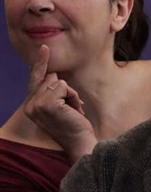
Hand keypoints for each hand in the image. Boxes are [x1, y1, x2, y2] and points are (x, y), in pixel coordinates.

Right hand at [24, 45, 96, 160]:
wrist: (80, 143)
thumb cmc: (74, 127)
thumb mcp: (60, 108)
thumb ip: (52, 92)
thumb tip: (53, 74)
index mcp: (30, 106)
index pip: (35, 79)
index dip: (40, 63)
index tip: (44, 47)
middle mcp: (29, 105)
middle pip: (49, 78)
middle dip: (65, 91)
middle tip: (71, 110)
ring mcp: (36, 104)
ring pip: (57, 81)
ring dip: (70, 95)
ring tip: (72, 112)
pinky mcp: (46, 104)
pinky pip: (63, 86)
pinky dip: (73, 96)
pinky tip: (74, 111)